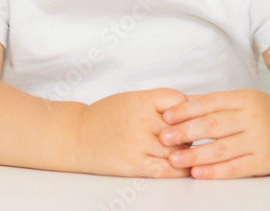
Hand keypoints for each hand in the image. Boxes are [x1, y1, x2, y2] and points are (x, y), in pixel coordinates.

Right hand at [74, 88, 193, 177]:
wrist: (76, 135)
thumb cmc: (106, 116)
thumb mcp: (132, 99)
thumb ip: (159, 102)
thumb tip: (193, 104)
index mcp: (141, 100)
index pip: (179, 101)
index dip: (188, 109)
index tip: (187, 115)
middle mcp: (141, 120)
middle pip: (182, 127)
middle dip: (189, 132)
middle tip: (187, 134)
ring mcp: (138, 143)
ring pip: (178, 149)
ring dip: (184, 151)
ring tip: (180, 149)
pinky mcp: (135, 164)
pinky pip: (168, 169)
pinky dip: (180, 169)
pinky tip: (180, 165)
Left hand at [159, 88, 269, 178]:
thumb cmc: (262, 112)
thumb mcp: (241, 99)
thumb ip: (212, 103)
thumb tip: (178, 104)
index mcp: (243, 99)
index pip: (209, 103)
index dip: (186, 110)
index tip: (166, 117)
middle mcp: (252, 118)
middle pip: (214, 125)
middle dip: (186, 132)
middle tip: (164, 137)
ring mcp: (259, 141)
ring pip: (223, 149)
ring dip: (196, 155)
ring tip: (175, 159)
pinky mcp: (264, 162)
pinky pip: (236, 168)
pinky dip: (215, 172)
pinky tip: (198, 173)